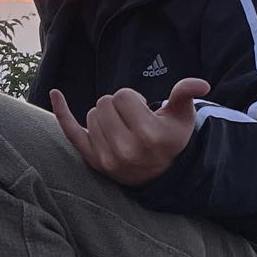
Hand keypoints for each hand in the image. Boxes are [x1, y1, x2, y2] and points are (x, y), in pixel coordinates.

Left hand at [50, 77, 210, 184]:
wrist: (161, 172)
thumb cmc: (170, 138)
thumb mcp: (182, 116)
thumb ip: (186, 95)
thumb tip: (201, 84)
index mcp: (148, 135)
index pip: (122, 96)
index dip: (132, 99)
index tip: (143, 112)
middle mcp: (126, 150)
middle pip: (104, 102)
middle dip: (118, 106)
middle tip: (132, 121)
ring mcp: (107, 158)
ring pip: (91, 114)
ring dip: (105, 116)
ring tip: (122, 129)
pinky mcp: (93, 161)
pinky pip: (71, 131)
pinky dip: (62, 112)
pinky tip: (55, 94)